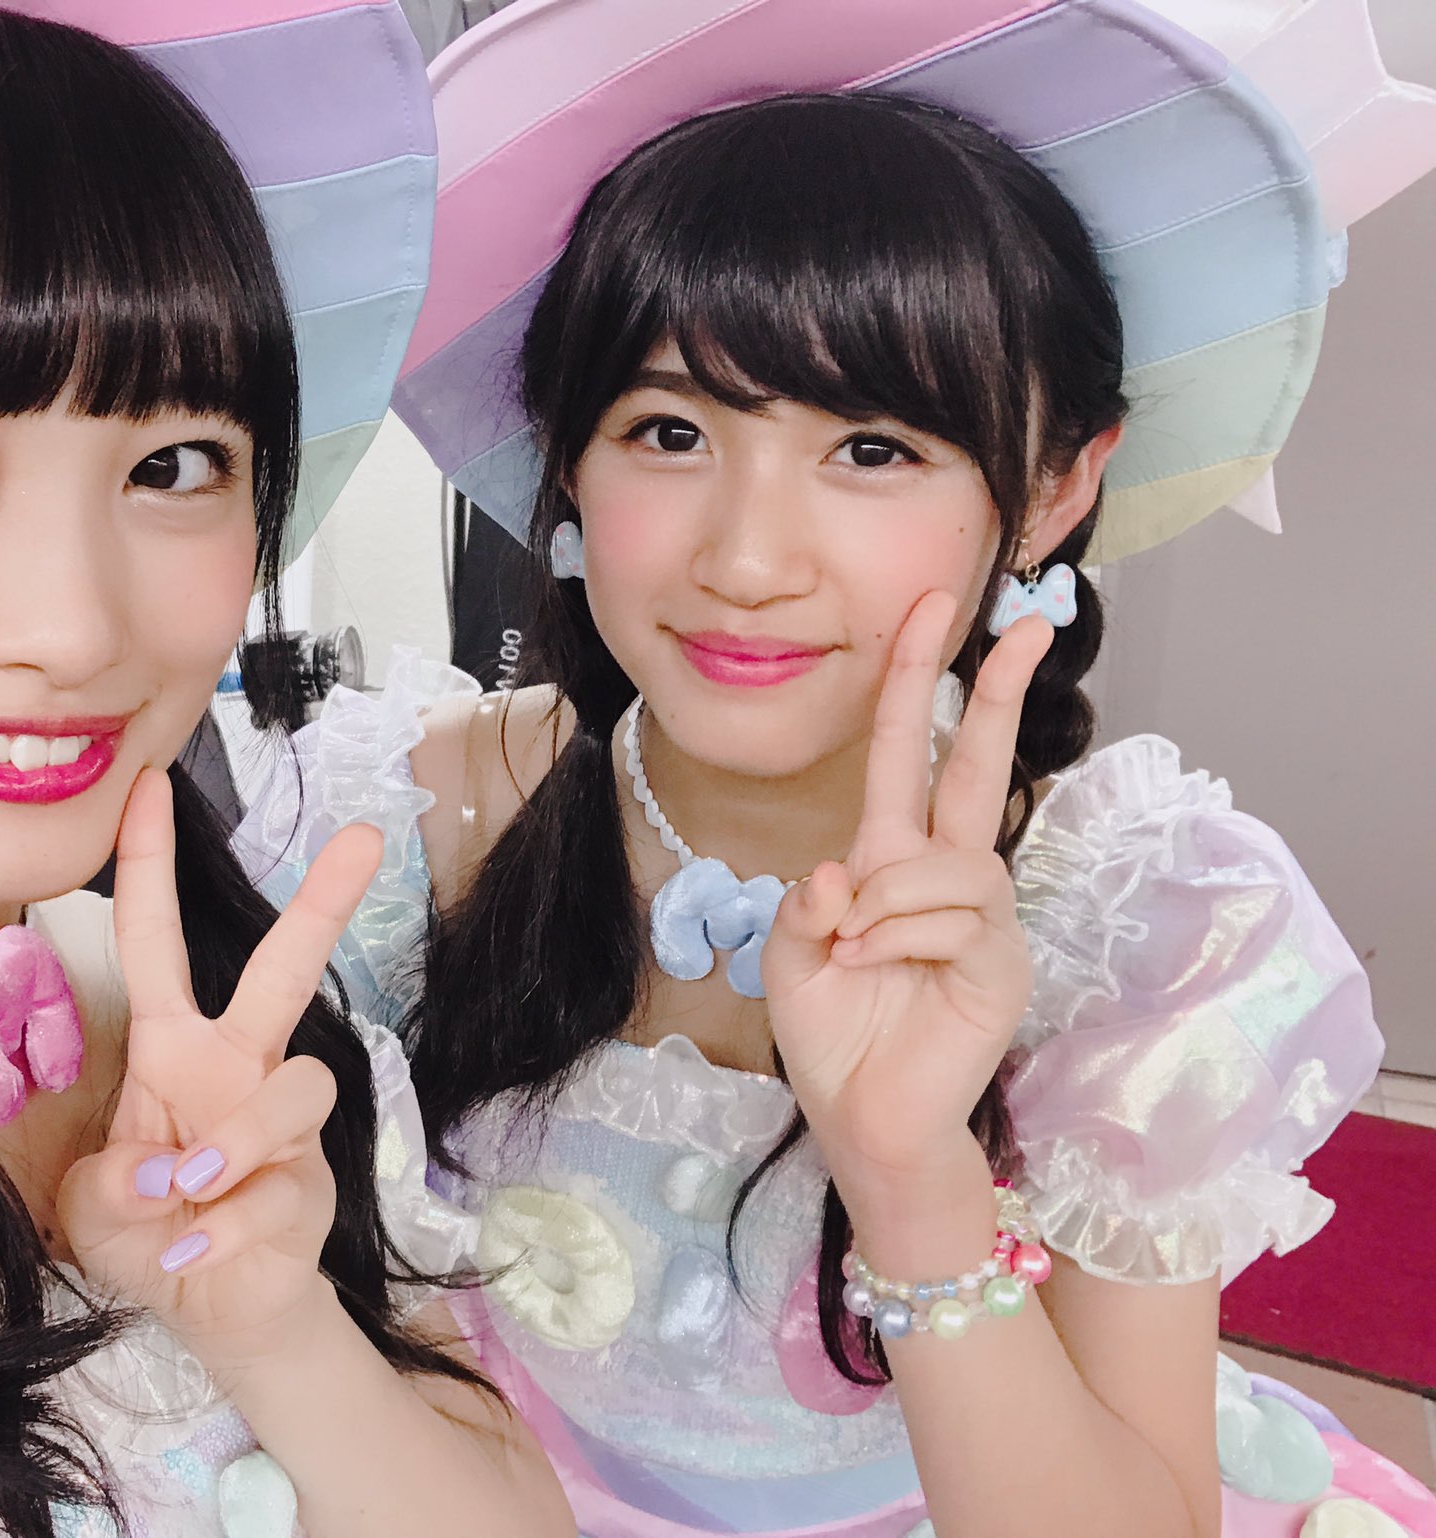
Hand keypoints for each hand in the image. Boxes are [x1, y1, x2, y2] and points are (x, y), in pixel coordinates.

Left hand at [58, 770, 383, 1370]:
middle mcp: (238, 1067)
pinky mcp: (311, 1187)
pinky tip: (192, 1256)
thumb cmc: (146, 1231)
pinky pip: (282, 1190)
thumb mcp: (89, 1207)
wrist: (207, 1309)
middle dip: (322, 904)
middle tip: (365, 837)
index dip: (148, 865)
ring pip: (297, 1086)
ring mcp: (282, 1126)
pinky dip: (227, 1231)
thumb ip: (104, 1183)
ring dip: (234, 1140)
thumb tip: (158, 1171)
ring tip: (184, 1191)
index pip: (155, 941)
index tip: (148, 785)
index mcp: (174, 1046)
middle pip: (286, 970)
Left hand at [761, 592, 1052, 1191]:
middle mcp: (944, 876)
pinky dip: (898, 937)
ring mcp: (982, 918)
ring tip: (854, 950)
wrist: (864, 1117)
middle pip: (978, 767)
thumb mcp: (789, 957)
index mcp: (889, 862)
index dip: (918, 685)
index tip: (935, 611)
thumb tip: (845, 873)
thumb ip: (804, 905)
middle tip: (1027, 623)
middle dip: (997, 694)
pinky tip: (875, 968)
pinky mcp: (1002, 962)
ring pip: (947, 860)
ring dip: (886, 900)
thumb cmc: (833, 1034)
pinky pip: (954, 916)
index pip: (911, 756)